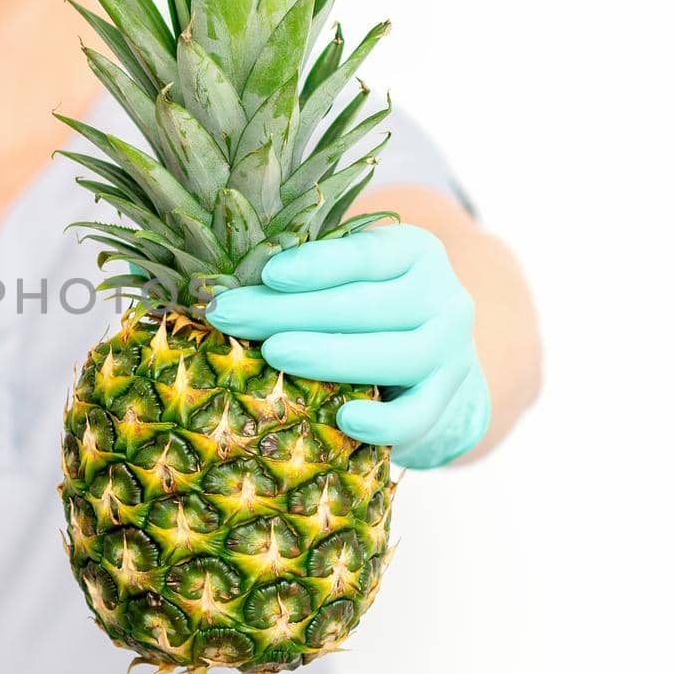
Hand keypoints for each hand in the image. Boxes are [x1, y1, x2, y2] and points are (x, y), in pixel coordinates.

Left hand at [204, 224, 489, 467]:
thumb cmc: (366, 309)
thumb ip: (306, 276)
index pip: (366, 254)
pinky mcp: (446, 400)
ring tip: (275, 354)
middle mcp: (442, 296)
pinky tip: (345, 419)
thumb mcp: (348, 278)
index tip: (268, 273)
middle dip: (291, 311)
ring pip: (396, 354)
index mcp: (414, 253)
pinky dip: (385, 421)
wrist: (431, 362)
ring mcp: (450, 351)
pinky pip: (419, 415)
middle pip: (367, 304)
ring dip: (331, 355)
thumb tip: (224, 289)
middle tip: (231, 316)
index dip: (317, 264)